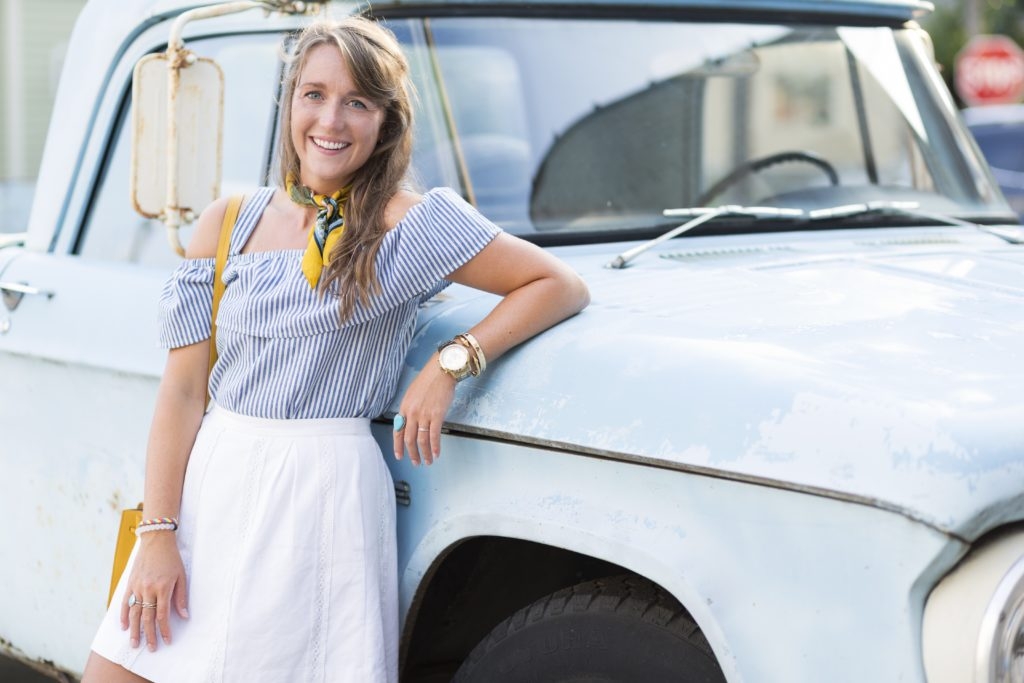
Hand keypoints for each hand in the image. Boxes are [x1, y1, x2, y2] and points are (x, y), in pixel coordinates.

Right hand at [120, 532, 188, 650]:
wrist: (156, 541)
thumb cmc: (172, 558)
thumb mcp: (182, 576)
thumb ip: (181, 597)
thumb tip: (184, 616)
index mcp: (163, 588)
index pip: (163, 615)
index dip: (165, 630)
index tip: (167, 640)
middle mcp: (148, 589)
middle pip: (148, 617)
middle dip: (149, 635)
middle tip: (151, 648)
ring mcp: (137, 587)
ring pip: (135, 613)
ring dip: (135, 630)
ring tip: (134, 644)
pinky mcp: (130, 583)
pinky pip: (125, 603)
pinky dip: (124, 615)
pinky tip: (124, 626)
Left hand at [393, 357, 456, 465]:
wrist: (441, 371)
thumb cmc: (429, 380)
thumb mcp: (412, 394)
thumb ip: (410, 409)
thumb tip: (411, 422)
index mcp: (404, 408)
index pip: (397, 431)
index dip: (398, 446)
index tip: (400, 456)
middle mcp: (411, 413)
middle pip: (409, 439)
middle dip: (412, 453)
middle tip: (416, 463)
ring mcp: (424, 414)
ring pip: (422, 440)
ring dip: (424, 453)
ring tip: (428, 461)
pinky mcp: (436, 415)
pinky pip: (434, 435)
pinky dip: (435, 446)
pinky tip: (436, 453)